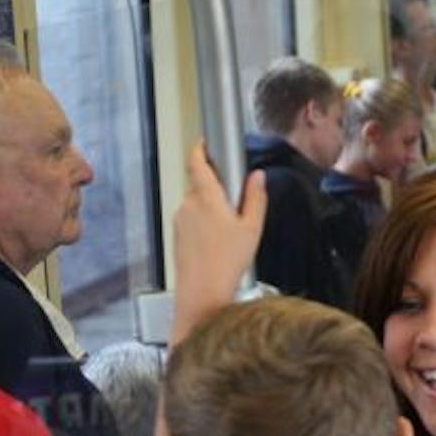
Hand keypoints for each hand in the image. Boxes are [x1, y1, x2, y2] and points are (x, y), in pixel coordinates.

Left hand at [170, 142, 266, 340]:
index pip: (197, 163)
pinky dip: (203, 222)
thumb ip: (255, 198)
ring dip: (210, 207)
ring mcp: (180, 219)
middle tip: (234, 201)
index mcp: (207, 197)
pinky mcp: (177, 234)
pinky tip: (217, 242)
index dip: (199, 149)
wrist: (202, 293)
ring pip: (196, 202)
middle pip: (199, 183)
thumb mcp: (252, 228)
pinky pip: (191, 218)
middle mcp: (188, 204)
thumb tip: (257, 176)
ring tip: (228, 229)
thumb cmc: (227, 262)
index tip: (205, 142)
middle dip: (215, 186)